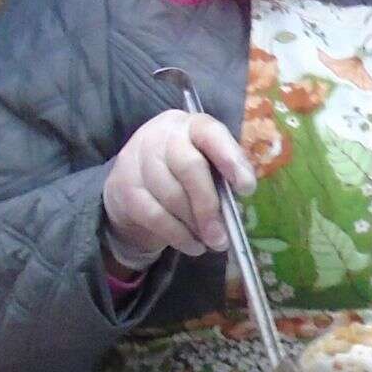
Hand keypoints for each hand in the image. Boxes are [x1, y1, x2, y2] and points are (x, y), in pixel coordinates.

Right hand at [102, 110, 255, 270]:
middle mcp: (162, 136)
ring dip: (195, 225)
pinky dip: (177, 235)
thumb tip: (241, 202)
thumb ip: (223, 172)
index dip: (231, 160)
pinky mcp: (124, 188)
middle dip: (208, 205)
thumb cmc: (183, 168)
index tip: (247, 188)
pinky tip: (193, 246)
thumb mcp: (205, 159)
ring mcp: (138, 160)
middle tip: (223, 235)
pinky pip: (155, 216)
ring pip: (171, 196)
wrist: (133, 177)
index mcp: (191, 125)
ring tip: (213, 242)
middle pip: (189, 168)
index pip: (211, 134)